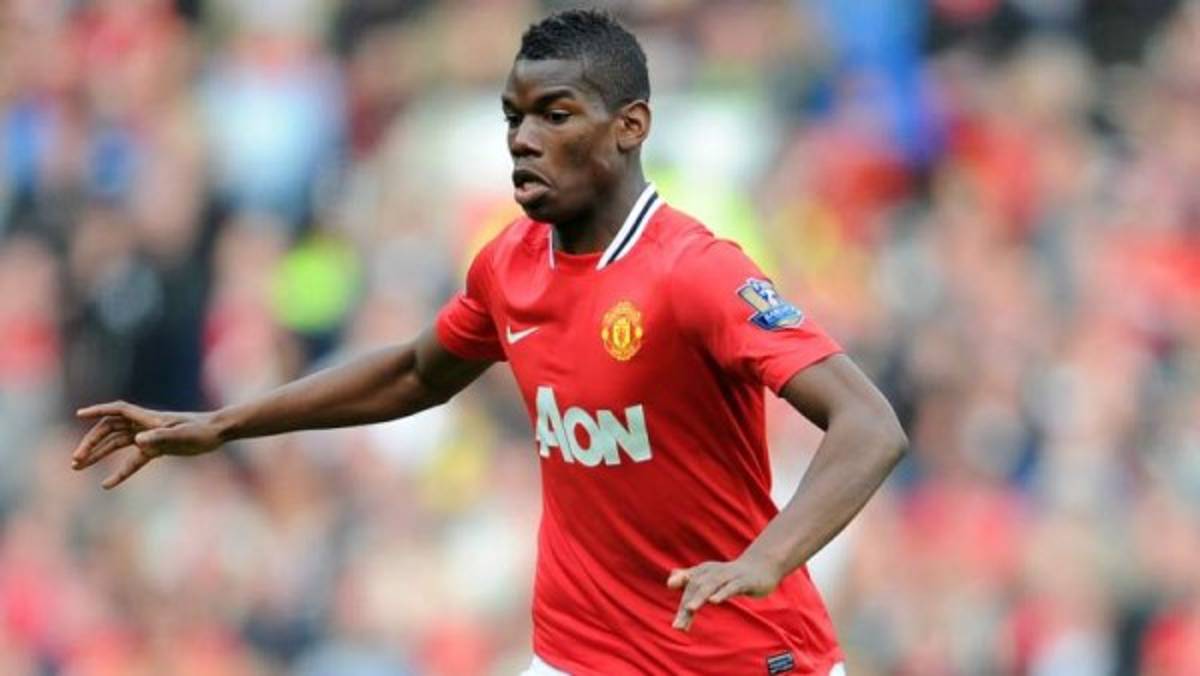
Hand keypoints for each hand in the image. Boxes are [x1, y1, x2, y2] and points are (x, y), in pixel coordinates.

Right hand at [71, 400, 224, 488]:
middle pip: (110, 430)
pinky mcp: (156, 449)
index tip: (79, 414)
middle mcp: (145, 426)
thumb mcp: (182, 435)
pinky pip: (132, 460)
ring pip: (116, 444)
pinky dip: (120, 471)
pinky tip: (107, 484)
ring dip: (98, 454)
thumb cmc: (202, 431)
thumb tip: (138, 442)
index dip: (98, 410)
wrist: (218, 433)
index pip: (117, 411)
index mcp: (148, 418)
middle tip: (76, 459)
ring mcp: (149, 437)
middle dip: (91, 442)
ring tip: (78, 466)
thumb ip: (161, 437)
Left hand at [666, 553, 784, 631]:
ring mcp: (729, 575)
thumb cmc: (731, 575)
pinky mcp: (743, 580)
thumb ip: (689, 579)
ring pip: (711, 585)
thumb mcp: (709, 577)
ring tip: (689, 609)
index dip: (683, 607)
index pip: (689, 590)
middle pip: (696, 588)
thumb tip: (669, 581)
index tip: (677, 626)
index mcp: (703, 571)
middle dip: (687, 606)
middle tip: (678, 625)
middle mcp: (713, 571)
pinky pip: (731, 586)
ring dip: (699, 597)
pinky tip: (714, 601)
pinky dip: (721, 592)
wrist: (760, 566)